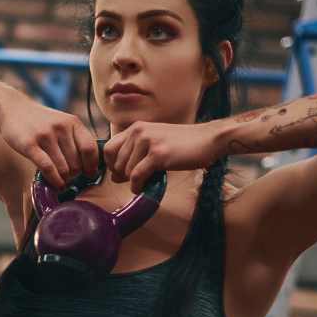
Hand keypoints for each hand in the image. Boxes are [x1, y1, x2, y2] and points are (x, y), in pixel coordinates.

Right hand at [0, 94, 99, 186]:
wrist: (12, 108)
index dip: (92, 165)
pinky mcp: (29, 145)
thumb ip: (74, 139)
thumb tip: (89, 165)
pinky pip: (47, 168)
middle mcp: (61, 127)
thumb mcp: (61, 122)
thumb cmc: (39, 121)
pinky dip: (54, 180)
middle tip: (69, 178)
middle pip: (77, 162)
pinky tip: (56, 184)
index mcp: (73, 122)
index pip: (90, 148)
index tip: (89, 174)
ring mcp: (45, 135)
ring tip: (62, 181)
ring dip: (64, 179)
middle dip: (75, 174)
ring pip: (63, 168)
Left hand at [103, 121, 223, 191]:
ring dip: (132, 182)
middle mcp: (138, 132)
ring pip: (125, 171)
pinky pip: (136, 176)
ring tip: (145, 182)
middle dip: (122, 176)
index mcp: (136, 128)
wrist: (209, 139)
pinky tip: (143, 188)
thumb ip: (134, 155)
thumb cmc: (183, 144)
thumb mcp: (154, 142)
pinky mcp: (157, 155)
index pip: (108, 149)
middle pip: (115, 162)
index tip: (121, 175)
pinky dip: (137, 186)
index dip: (111, 165)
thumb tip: (113, 177)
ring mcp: (148, 142)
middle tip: (136, 181)